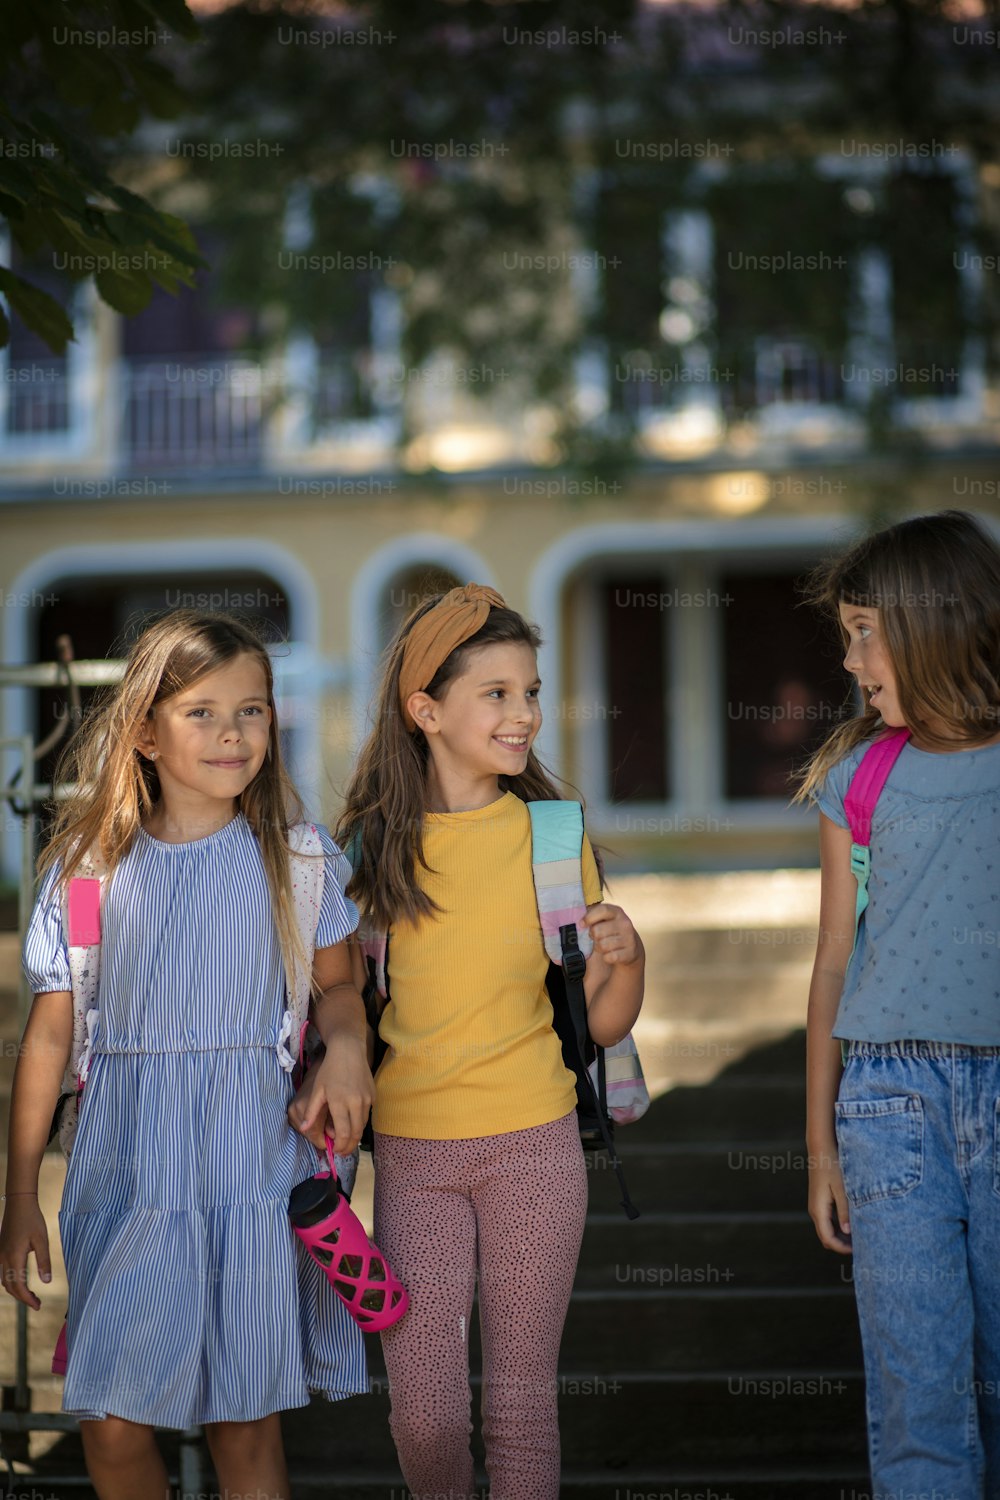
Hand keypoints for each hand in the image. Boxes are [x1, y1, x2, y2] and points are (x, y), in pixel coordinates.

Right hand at [0, 1197, 50, 1308]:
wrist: (19, 1203)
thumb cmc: (32, 1219)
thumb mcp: (42, 1240)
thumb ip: (44, 1261)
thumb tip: (47, 1282)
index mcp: (14, 1258)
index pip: (18, 1287)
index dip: (27, 1299)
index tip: (38, 1306)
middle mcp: (3, 1259)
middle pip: (9, 1287)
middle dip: (22, 1297)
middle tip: (36, 1303)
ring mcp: (0, 1255)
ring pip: (4, 1281)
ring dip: (16, 1290)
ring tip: (31, 1293)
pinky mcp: (1, 1250)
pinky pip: (2, 1272)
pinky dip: (10, 1281)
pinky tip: (21, 1279)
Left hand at [287, 1037, 373, 1155]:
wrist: (349, 1050)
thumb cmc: (329, 1070)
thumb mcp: (317, 1090)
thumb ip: (311, 1112)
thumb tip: (304, 1129)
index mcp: (340, 1103)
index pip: (343, 1134)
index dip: (340, 1146)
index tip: (335, 1152)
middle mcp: (356, 1103)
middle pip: (356, 1134)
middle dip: (349, 1146)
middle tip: (342, 1152)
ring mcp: (367, 1099)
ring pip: (363, 1126)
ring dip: (355, 1135)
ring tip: (346, 1141)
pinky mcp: (373, 1095)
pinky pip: (367, 1114)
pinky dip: (360, 1122)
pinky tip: (352, 1123)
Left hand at [582, 903, 640, 965]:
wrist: (631, 947)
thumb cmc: (611, 931)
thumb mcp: (605, 919)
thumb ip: (592, 915)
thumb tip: (579, 922)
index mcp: (617, 912)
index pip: (602, 910)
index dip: (589, 917)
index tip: (582, 924)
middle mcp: (625, 923)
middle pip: (597, 931)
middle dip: (593, 936)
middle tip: (597, 937)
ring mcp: (629, 938)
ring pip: (602, 945)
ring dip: (599, 948)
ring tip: (604, 945)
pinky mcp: (630, 953)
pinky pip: (608, 957)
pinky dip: (606, 958)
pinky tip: (611, 954)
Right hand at [808, 1154, 851, 1253]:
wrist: (821, 1148)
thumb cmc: (832, 1166)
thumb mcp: (842, 1189)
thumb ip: (844, 1211)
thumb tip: (847, 1232)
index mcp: (818, 1210)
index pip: (828, 1239)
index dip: (842, 1248)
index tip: (859, 1250)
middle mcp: (814, 1210)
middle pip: (826, 1237)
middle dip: (841, 1245)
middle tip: (861, 1246)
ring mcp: (816, 1205)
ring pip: (827, 1229)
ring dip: (841, 1236)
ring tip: (859, 1235)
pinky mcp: (820, 1200)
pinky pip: (828, 1220)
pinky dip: (838, 1226)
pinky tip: (852, 1222)